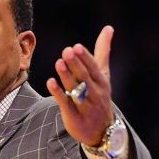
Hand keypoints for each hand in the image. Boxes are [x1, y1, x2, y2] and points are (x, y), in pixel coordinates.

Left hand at [46, 25, 115, 146]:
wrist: (102, 130)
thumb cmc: (99, 96)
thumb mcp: (103, 74)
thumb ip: (103, 51)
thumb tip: (108, 28)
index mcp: (101, 81)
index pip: (93, 68)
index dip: (85, 58)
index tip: (76, 46)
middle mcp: (95, 93)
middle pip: (85, 77)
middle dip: (76, 64)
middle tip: (66, 51)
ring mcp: (85, 106)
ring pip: (76, 89)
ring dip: (67, 76)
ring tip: (59, 63)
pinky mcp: (74, 117)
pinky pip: (66, 104)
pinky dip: (59, 93)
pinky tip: (50, 82)